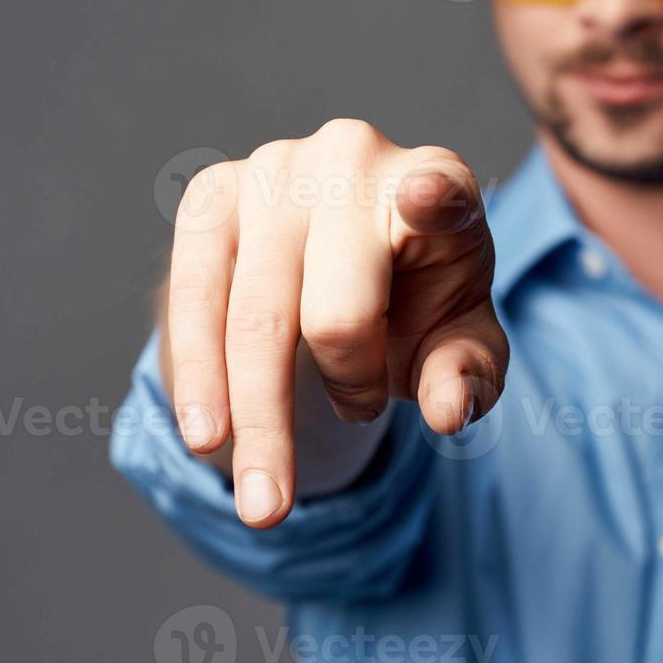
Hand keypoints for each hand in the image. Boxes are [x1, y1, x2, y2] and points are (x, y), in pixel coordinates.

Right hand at [166, 119, 507, 527]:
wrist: (340, 259)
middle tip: (305, 490)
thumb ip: (469, 373)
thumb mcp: (461, 339)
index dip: (429, 202)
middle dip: (331, 402)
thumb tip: (447, 413)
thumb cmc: (418, 298)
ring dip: (251, 417)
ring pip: (251, 314)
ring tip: (259, 503)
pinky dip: (198, 374)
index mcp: (440, 182)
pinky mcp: (213, 192)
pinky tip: (205, 434)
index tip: (423, 203)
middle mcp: (355, 159)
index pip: (437, 194)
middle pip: (336, 310)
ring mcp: (277, 169)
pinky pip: (193, 296)